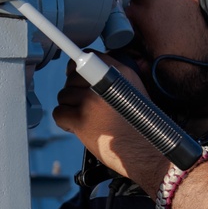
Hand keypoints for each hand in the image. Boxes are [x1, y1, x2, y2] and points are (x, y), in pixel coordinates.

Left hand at [52, 54, 166, 194]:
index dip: (77, 68)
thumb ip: (113, 78)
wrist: (148, 151)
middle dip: (74, 92)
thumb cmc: (140, 126)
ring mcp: (91, 101)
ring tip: (87, 119)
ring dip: (70, 108)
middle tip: (87, 107)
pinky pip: (59, 113)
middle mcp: (104, 82)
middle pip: (71, 78)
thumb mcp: (134, 91)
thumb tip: (87, 70)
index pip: (87, 57)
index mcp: (119, 72)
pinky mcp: (81, 120)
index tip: (75, 74)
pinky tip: (77, 127)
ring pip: (63, 96)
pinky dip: (65, 122)